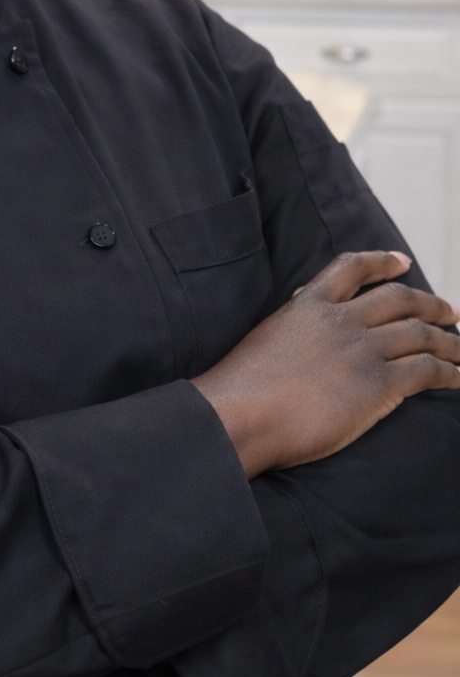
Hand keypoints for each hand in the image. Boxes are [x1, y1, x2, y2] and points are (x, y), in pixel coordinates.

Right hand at [192, 250, 459, 478]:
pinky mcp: (378, 385)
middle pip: (399, 299)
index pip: (351, 268)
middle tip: (451, 312)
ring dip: (450, 341)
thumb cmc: (239, 389)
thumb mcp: (264, 339)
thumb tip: (300, 317)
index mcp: (308, 305)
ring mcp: (361, 351)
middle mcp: (340, 321)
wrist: (238, 415)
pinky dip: (451, 373)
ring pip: (421, 334)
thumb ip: (291, 326)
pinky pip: (428, 371)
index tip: (401, 261)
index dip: (381, 261)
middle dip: (431, 304)